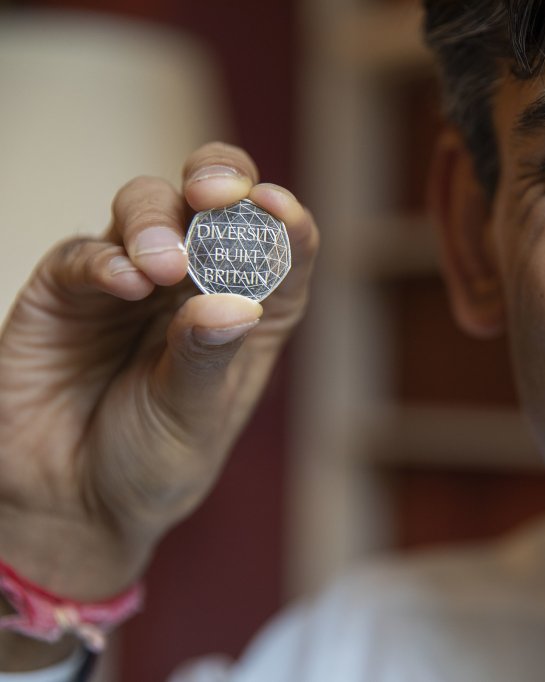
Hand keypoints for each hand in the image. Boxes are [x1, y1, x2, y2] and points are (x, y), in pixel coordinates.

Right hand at [0, 143, 318, 602]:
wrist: (66, 504)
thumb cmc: (149, 461)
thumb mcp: (191, 421)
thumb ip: (206, 359)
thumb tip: (234, 305)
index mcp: (251, 313)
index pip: (282, 249)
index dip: (286, 219)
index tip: (279, 206)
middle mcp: (196, 283)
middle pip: (216, 201)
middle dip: (220, 179)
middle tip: (216, 194)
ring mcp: (133, 279)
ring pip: (148, 206)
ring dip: (159, 222)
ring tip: (162, 265)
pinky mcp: (69, 289)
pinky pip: (86, 253)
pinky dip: (105, 259)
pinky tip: (123, 281)